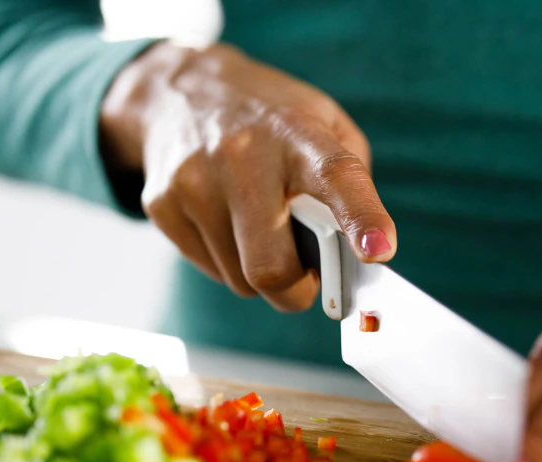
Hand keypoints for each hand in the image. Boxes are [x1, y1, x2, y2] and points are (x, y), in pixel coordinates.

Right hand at [101, 43, 394, 310]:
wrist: (179, 92)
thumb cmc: (270, 120)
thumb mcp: (324, 124)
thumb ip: (352, 183)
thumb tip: (356, 256)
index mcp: (297, 132)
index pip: (336, 176)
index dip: (360, 218)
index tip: (378, 253)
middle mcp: (243, 155)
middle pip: (272, 267)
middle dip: (297, 291)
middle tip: (307, 277)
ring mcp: (195, 181)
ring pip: (241, 280)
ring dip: (261, 274)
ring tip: (261, 232)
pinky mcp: (163, 204)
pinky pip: (211, 271)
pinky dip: (230, 263)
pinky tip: (229, 225)